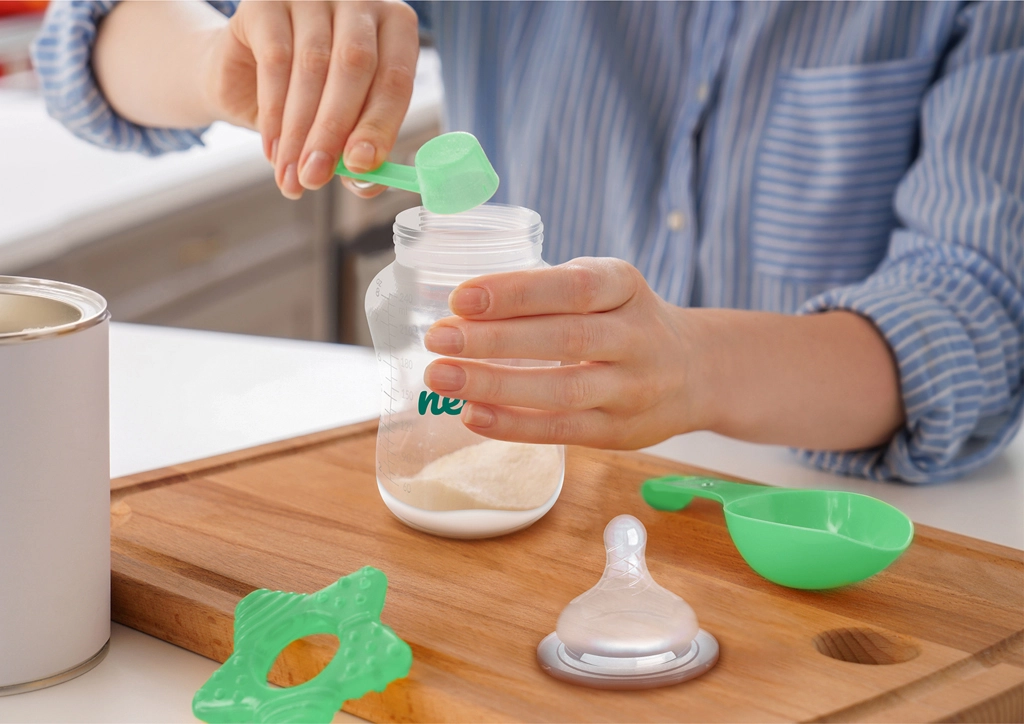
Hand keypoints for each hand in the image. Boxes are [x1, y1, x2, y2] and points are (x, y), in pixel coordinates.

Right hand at [203, 0, 418, 199]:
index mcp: (394, 27)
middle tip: (317, 177)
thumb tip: (367, 182)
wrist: (242, 78)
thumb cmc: (310, 101)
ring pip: (313, 66)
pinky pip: (274, 60)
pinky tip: (273, 150)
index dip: (379, 125)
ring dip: (301, 130)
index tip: (360, 165)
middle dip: (334, 131)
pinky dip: (274, 113)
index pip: (395, 78)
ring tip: (293, 175)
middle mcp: (358, 1)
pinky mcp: (265, 1)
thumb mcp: (344, 130)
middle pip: (355, 66)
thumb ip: (362, 154)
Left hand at [422, 258, 707, 447]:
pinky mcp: (618, 431)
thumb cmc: (625, 321)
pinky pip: (562, 429)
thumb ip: (549, 290)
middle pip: (565, 338)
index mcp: (626, 287)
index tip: (461, 298)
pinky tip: (472, 415)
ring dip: (496, 385)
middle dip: (494, 340)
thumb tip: (463, 308)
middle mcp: (636, 337)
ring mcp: (631, 389)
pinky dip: (514, 425)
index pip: (573, 286)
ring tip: (441, 378)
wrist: (694, 371)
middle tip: (438, 338)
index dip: (516, 292)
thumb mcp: (606, 287)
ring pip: (563, 390)